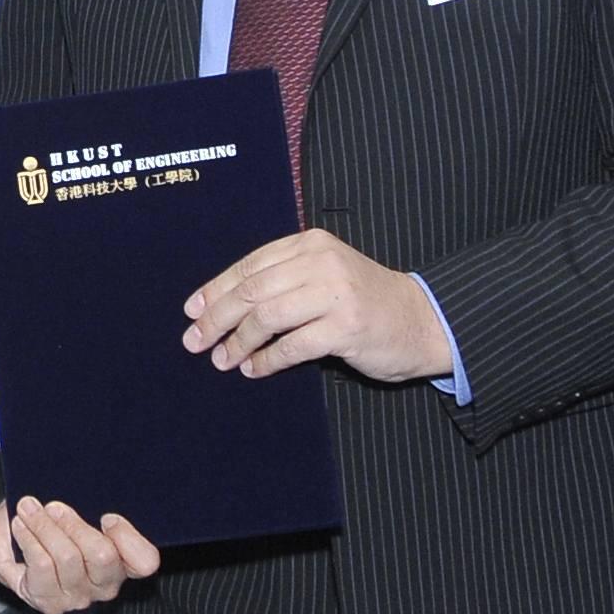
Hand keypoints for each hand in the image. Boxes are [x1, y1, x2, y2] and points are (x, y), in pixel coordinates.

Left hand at [0, 497, 160, 613]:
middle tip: (53, 506)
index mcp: (124, 561)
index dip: (128, 538)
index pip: (145, 561)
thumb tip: (90, 487)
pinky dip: (29, 540)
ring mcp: (78, 597)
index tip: (107, 516)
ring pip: (68, 558)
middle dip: (74, 524)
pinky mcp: (49, 602)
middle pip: (103, 556)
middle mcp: (105, 584)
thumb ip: (92, 504)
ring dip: (44, 527)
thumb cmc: (51, 522)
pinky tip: (21, 526)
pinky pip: (42, 566)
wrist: (10, 541)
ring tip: (29, 509)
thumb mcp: (76, 506)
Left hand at [182, 229, 454, 382]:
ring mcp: (335, 294)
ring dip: (238, 342)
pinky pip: (292, 346)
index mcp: (311, 244)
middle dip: (217, 318)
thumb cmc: (364, 300)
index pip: (250, 265)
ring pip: (267, 317)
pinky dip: (267, 360)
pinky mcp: (346, 327)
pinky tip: (254, 369)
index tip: (192, 310)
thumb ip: (283, 280)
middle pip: (252, 291)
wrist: (421, 318)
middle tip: (195, 342)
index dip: (216, 288)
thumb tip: (222, 306)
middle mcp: (321, 262)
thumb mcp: (325, 274)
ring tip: (223, 360)